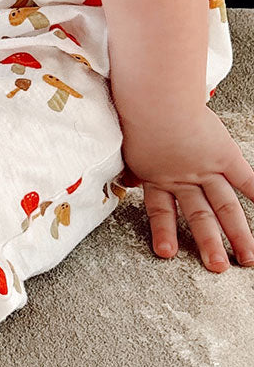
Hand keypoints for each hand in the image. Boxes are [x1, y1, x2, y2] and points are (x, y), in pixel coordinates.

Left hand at [122, 108, 253, 271]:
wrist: (154, 97)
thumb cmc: (134, 113)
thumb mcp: (125, 145)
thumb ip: (130, 167)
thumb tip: (126, 182)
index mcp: (156, 175)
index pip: (162, 211)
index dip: (163, 233)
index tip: (167, 254)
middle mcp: (183, 177)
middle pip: (199, 216)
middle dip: (209, 244)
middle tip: (218, 268)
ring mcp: (205, 167)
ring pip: (226, 206)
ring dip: (239, 233)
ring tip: (247, 259)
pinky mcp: (223, 153)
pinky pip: (245, 177)